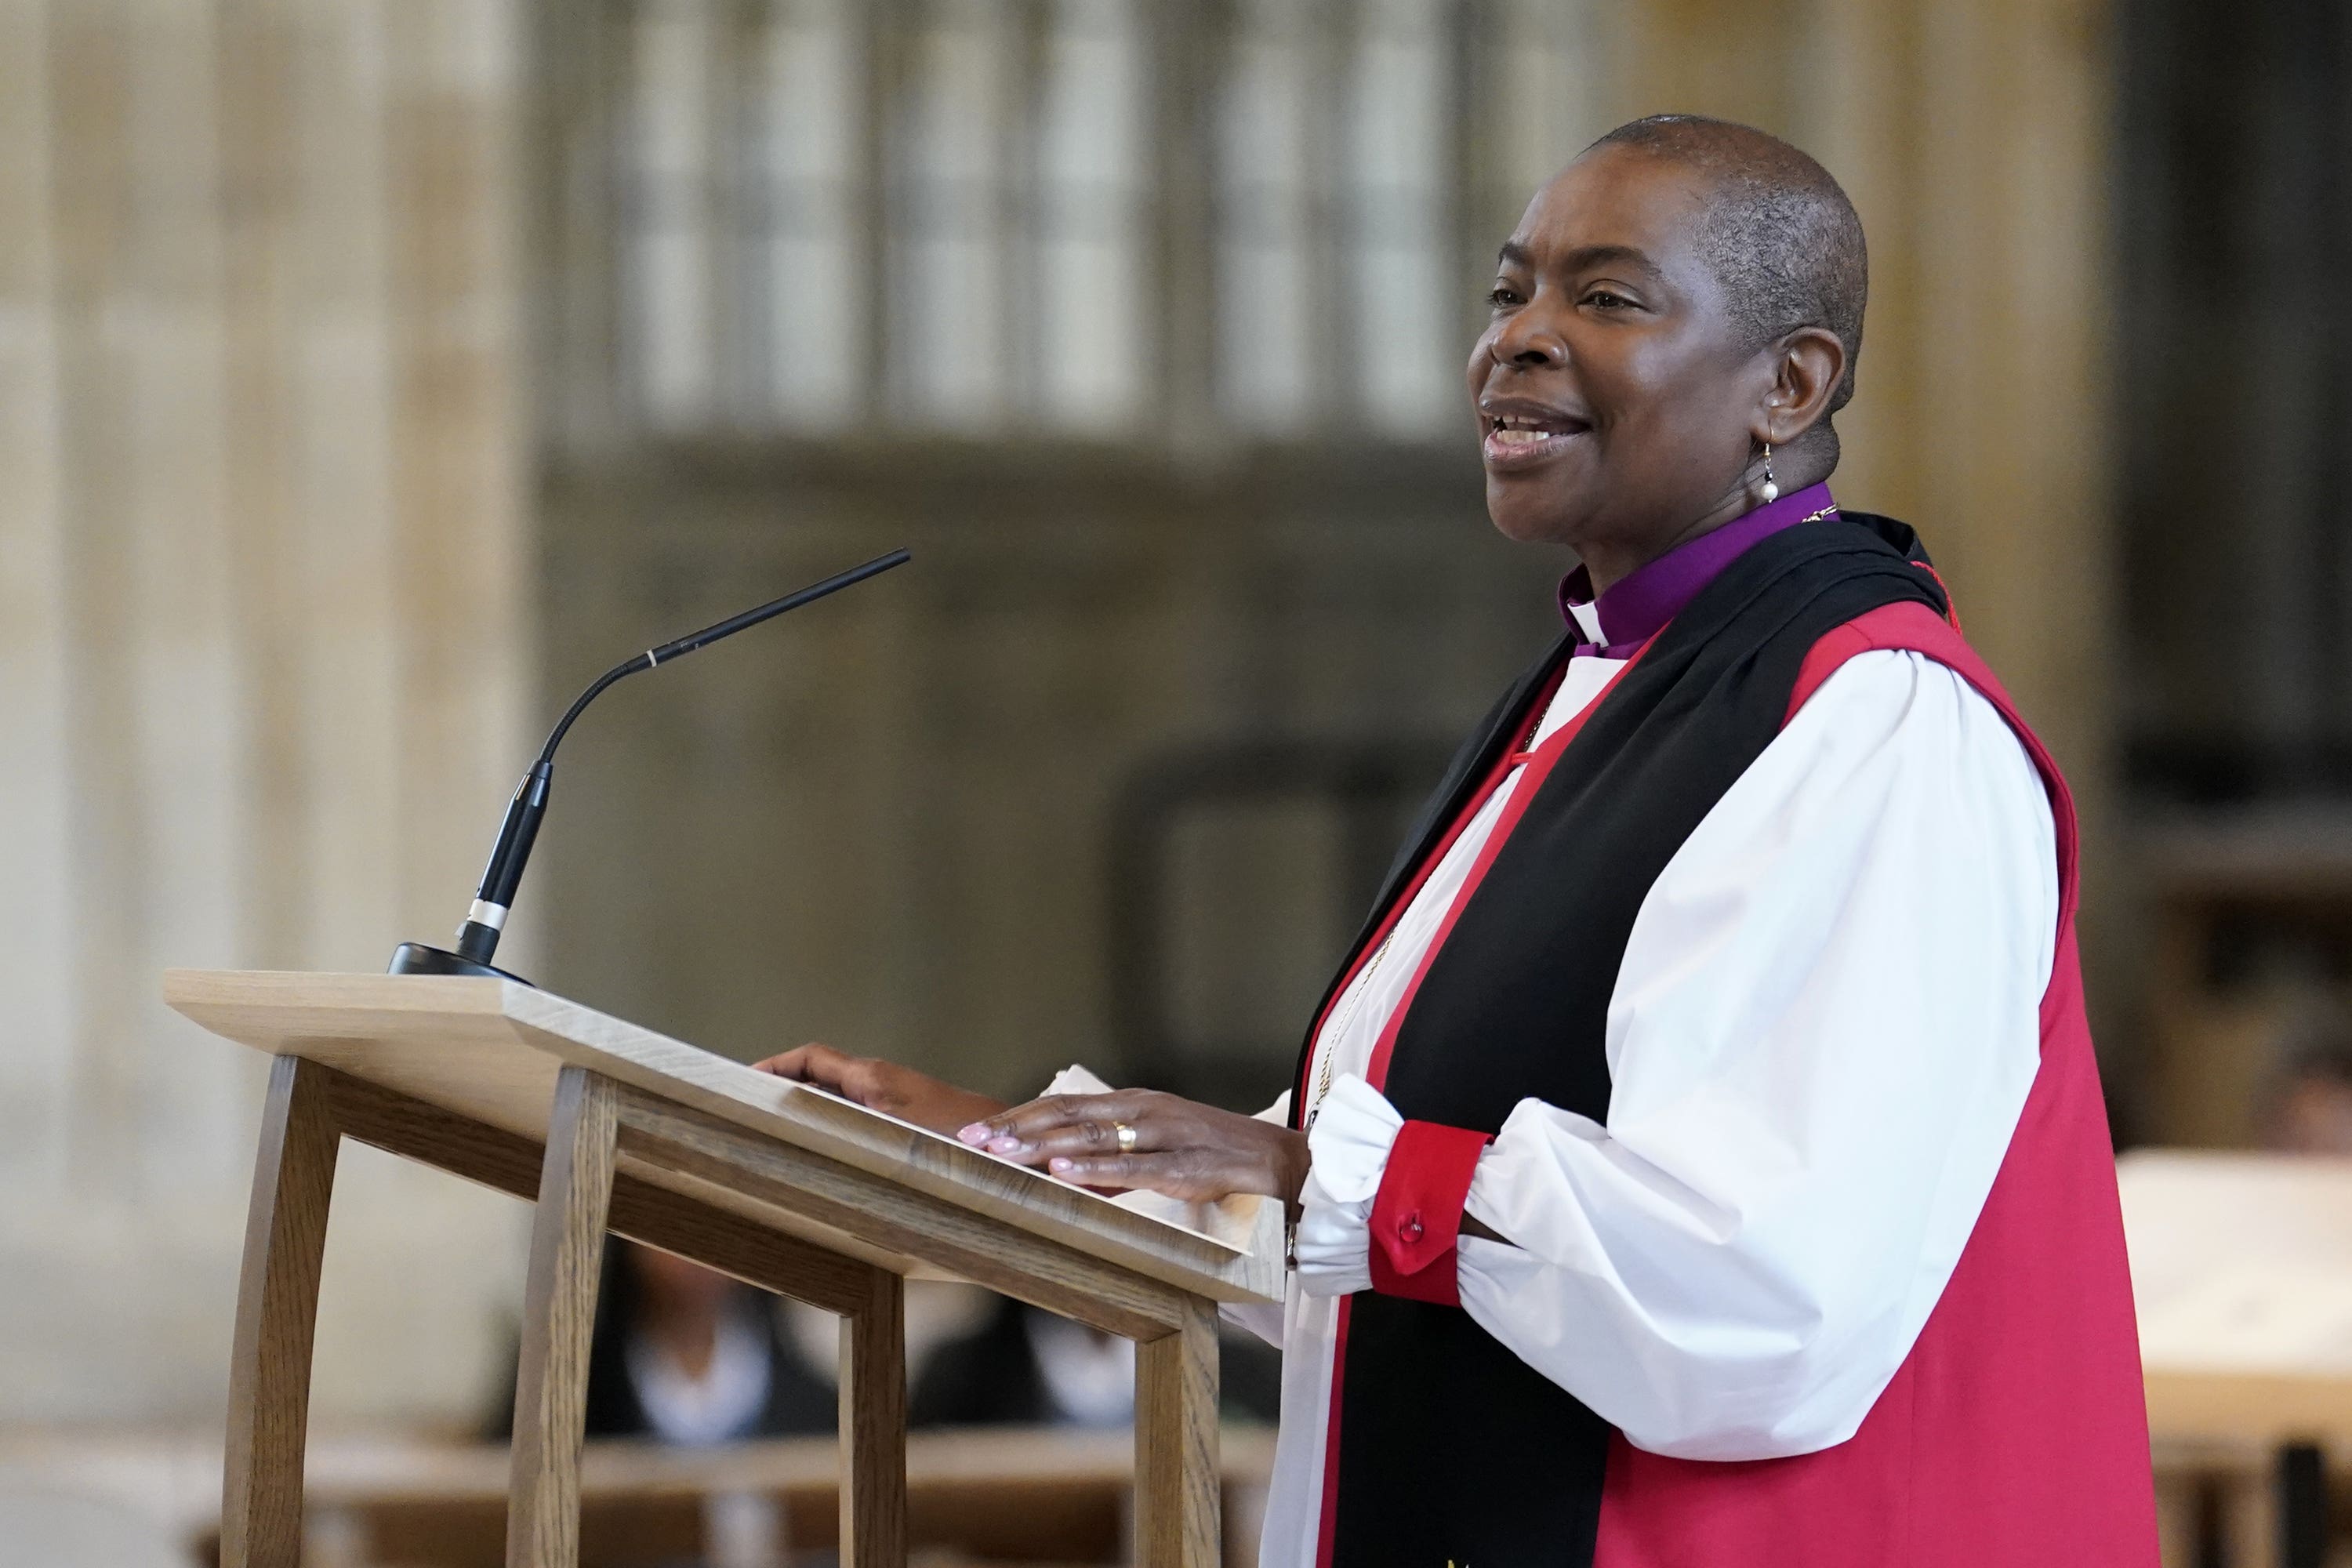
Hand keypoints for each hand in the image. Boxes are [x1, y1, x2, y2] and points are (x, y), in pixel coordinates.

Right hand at [753, 1043, 1006, 1137]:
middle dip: (782, 1089)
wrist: (1005, 1144)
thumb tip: (805, 1123)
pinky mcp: (904, 1120)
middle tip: (749, 1111)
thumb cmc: (958, 1138)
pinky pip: (855, 1115)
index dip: (774, 1066)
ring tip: (774, 1132)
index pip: (811, 1058)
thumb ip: (849, 1126)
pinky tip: (822, 1151)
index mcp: (871, 1078)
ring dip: (806, 1108)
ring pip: (836, 1098)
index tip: (743, 1079)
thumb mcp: (894, 1133)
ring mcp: (891, 1100)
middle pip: (818, 1076)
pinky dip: (831, 1124)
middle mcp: (879, 1083)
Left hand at [955, 1090, 1310, 1210]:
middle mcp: (1144, 1110)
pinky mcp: (1186, 1164)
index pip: (1063, 1105)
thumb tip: (1058, 1174)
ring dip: (1042, 1144)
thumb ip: (1110, 1160)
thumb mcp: (1155, 1151)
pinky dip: (1094, 1166)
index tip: (974, 1132)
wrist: (1281, 1163)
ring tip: (1001, 1153)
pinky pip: (1134, 1165)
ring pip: (1093, 1134)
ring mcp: (1165, 1134)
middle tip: (970, 1142)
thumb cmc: (1214, 1157)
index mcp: (1134, 1103)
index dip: (1017, 1117)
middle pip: (1067, 1114)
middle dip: (1015, 1129)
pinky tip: (1062, 1170)